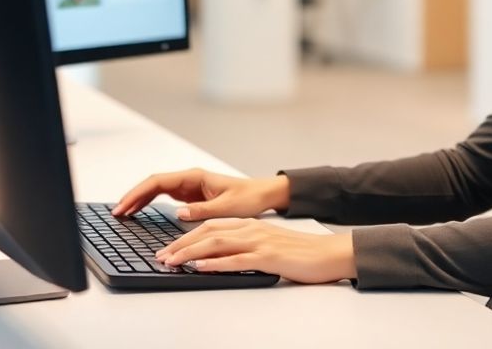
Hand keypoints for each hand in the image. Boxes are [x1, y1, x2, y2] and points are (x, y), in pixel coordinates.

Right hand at [113, 168, 289, 220]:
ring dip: (138, 200)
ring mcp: (188, 187)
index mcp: (194, 177)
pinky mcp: (190, 196)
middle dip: (133, 197)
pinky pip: (163, 197)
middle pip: (152, 184)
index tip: (124, 205)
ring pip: (156, 190)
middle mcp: (188, 179)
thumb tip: (178, 212)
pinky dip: (149, 203)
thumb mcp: (226, 208)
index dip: (138, 193)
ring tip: (122, 213)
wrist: (262, 195)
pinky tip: (139, 211)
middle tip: (117, 213)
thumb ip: (202, 210)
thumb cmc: (247, 198)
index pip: (158, 182)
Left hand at [156, 218, 355, 283]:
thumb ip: (243, 249)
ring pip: (217, 243)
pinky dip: (215, 262)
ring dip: (190, 252)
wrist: (329, 253)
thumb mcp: (267, 245)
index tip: (169, 248)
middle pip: (208, 231)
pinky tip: (201, 266)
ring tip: (173, 262)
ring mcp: (260, 241)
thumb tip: (216, 260)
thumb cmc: (300, 253)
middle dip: (180, 244)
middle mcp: (251, 229)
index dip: (186, 235)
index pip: (210, 226)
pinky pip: (237, 259)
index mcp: (250, 224)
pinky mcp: (268, 257)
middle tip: (161, 256)